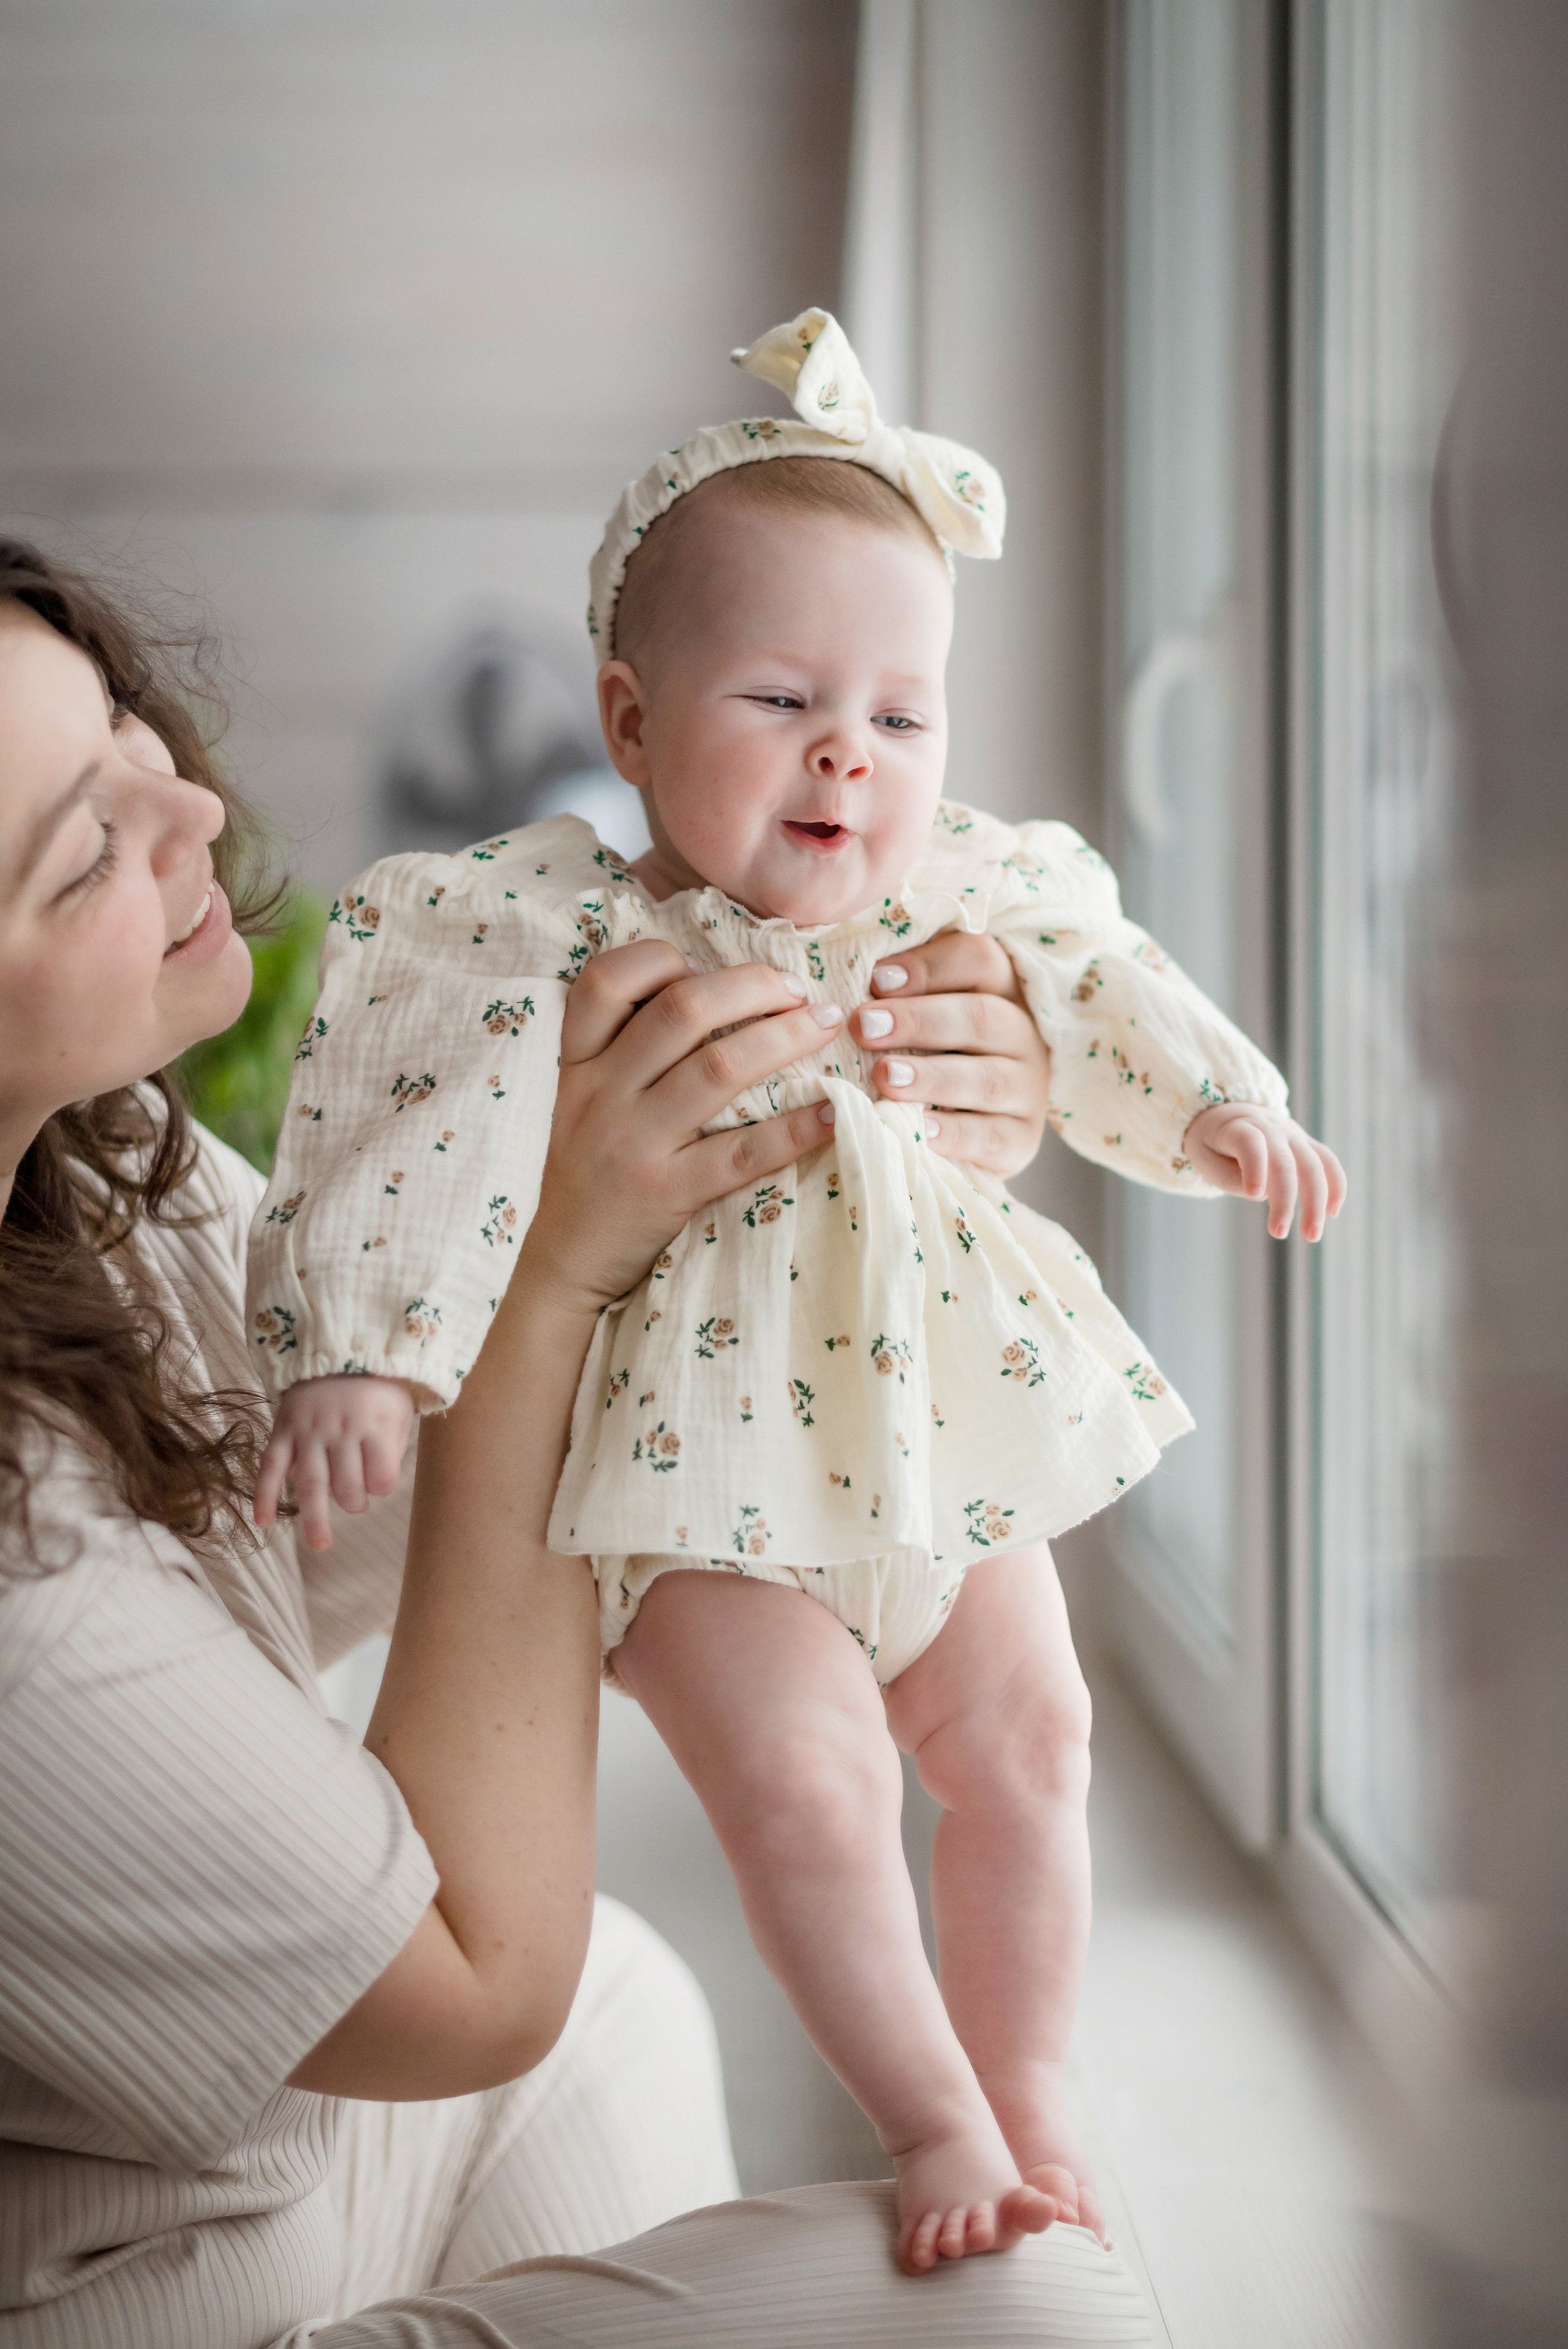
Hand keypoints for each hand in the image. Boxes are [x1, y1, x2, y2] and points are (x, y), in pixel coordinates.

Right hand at [254, 1373, 415, 1549]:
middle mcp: (341, 1430)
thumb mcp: (398, 1412)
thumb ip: (392, 1448)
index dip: (382, 1486)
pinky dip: (264, 1494)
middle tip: (355, 1501)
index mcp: (374, 1425)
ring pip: (311, 1482)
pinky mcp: (283, 1431)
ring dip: (314, 1517)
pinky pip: (270, 1466)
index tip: (380, 1481)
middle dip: (353, 1501)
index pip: (382, 1475)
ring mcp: (309, 1432)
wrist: (336, 1351)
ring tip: (319, 1544)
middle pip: (347, 1484)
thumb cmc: (375, 1391)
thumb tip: (375, 1487)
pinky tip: (262, 1521)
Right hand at [524, 942, 844, 1316]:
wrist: (561, 1261)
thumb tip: (707, 987)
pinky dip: (795, 1128)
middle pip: (682, 1010)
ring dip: (784, 1037)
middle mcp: (601, 1092)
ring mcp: (634, 1142)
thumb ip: (621, 1046)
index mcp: (577, 1062)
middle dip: (752, 986)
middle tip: (799, 989)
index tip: (705, 966)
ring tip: (825, 1025)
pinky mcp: (667, 1192)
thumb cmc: (585, 1168)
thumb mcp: (579, 1097)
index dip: (661, 959)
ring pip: (718, 1067)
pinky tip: (834, 1110)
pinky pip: (742, 1152)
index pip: (605, 980)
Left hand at [852, 933, 1052, 1176]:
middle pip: (980, 1017)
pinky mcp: (1022, 1140)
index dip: (929, 967)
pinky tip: (921, 1130)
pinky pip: (992, 1137)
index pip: (978, 960)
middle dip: (918, 1020)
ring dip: (933, 1077)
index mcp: (1000, 989)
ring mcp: (1027, 1090)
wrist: (963, 1135)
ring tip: (885, 1077)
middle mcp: (1021, 1035)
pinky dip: (956, 1135)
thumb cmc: (927, 1056)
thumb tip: (849, 981)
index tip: (876, 980)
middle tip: (864, 1026)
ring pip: (987, 1079)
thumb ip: (894, 992)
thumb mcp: (919, 1015)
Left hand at [1183, 1102, 1346, 1239]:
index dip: (1254, 1166)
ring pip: (1313, 1163)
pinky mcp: (1306, 1144)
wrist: (1230, 1114)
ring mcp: (1292, 1134)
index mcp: (1238, 1127)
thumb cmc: (1213, 1145)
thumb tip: (1262, 1195)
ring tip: (1312, 1234)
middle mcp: (1270, 1127)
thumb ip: (1231, 1178)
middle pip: (1284, 1161)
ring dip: (1316, 1201)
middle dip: (1285, 1199)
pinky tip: (1333, 1212)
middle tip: (1279, 1232)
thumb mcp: (1207, 1159)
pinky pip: (1327, 1161)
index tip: (1254, 1194)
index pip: (1250, 1142)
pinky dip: (1335, 1185)